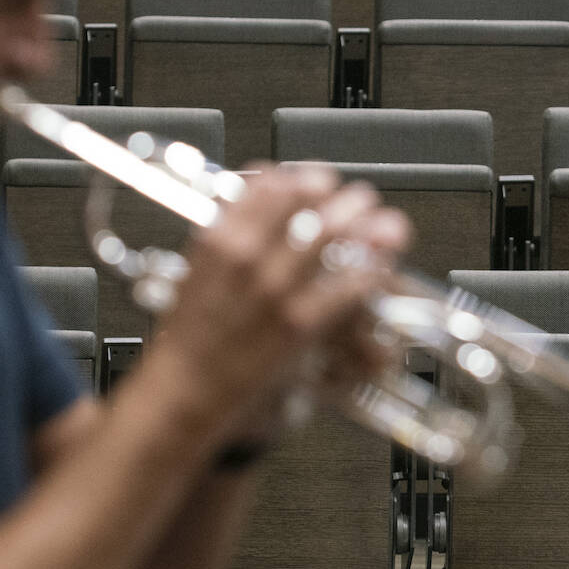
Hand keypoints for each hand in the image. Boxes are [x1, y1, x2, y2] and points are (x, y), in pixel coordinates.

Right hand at [153, 164, 410, 445]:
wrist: (184, 391)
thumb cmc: (188, 339)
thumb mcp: (196, 270)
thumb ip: (229, 234)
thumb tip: (261, 201)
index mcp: (219, 238)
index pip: (271, 184)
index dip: (303, 177)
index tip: (318, 180)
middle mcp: (248, 256)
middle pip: (310, 200)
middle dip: (344, 196)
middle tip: (360, 200)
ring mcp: (276, 288)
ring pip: (336, 235)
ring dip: (368, 224)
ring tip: (385, 225)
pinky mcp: (300, 323)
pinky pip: (349, 285)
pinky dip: (371, 271)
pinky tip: (379, 268)